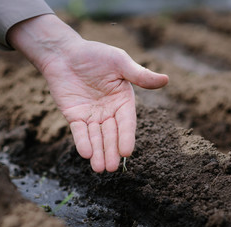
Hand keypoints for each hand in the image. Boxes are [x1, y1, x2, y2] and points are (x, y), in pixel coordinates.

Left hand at [7, 14, 167, 171]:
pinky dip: (82, 142)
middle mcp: (109, 111)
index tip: (126, 152)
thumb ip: (139, 74)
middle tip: (110, 167)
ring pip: (96, 137)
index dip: (126, 137)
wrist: (64, 53)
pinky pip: (79, 131)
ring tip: (99, 169)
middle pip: (111, 134)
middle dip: (110, 151)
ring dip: (97, 152)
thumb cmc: (94, 55)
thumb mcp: (119, 62)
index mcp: (123, 100)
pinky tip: (85, 154)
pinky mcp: (74, 116)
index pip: (126, 122)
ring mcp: (91, 115)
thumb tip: (166, 80)